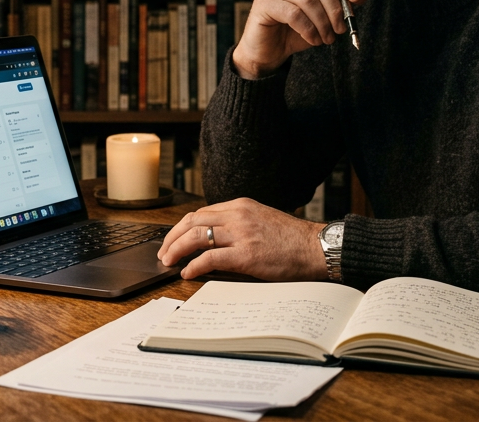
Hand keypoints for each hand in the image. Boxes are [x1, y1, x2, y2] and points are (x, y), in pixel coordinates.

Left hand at [157, 198, 327, 280]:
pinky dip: (194, 265)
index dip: (180, 227)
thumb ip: (238, 224)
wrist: (316, 247)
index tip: (172, 240)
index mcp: (240, 205)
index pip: (200, 213)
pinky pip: (210, 258)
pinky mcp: (246, 255)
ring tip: (168, 262)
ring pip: (196, 237)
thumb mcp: (261, 220)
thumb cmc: (292, 239)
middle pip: (192, 221)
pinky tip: (187, 273)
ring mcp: (241, 234)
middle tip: (163, 253)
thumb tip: (213, 241)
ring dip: (176, 250)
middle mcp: (238, 215)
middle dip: (171, 237)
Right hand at [232, 0, 368, 78]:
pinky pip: (293, 13)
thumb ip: (343, 1)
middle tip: (341, 29)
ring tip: (327, 39)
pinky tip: (313, 40)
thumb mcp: (325, 16)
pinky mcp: (263, 3)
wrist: (270, 51)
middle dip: (335, 8)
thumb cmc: (297, 30)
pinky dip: (308, 29)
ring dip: (322, 22)